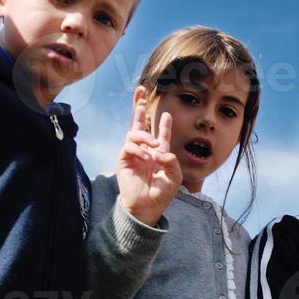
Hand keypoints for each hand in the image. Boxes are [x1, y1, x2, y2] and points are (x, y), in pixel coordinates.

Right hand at [116, 104, 180, 225]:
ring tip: (153, 144)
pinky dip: (138, 149)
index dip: (164, 125)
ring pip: (134, 133)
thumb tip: (160, 150)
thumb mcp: (174, 176)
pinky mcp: (124, 160)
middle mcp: (145, 150)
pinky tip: (145, 157)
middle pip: (140, 124)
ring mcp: (134, 154)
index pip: (161, 135)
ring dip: (144, 135)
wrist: (147, 207)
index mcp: (159, 153)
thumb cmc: (161, 193)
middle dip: (139, 107)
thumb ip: (172, 161)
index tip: (167, 114)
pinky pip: (128, 146)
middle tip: (140, 91)